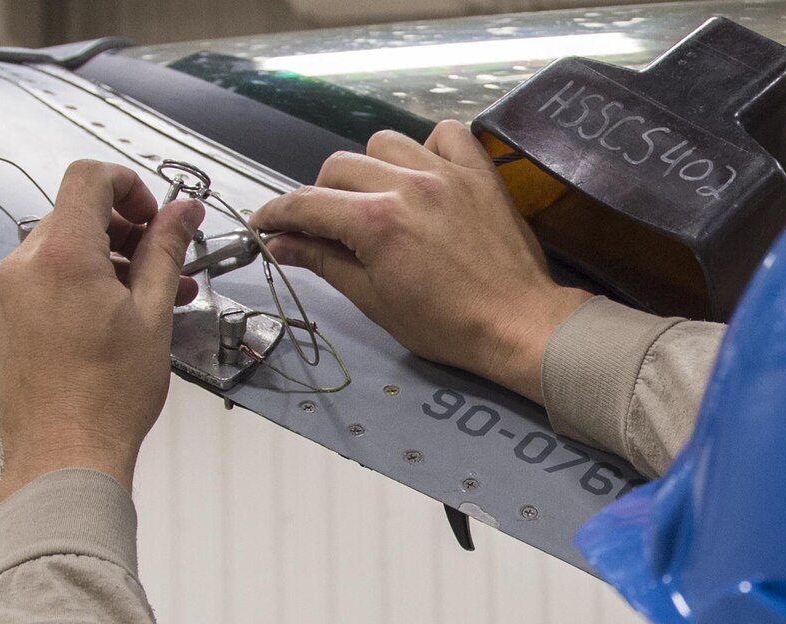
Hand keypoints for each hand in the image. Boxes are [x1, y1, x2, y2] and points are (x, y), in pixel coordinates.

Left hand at [0, 160, 203, 504]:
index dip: (130, 186)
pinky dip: (88, 282)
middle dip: (128, 229)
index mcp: (61, 252)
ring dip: (112, 259)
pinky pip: (52, 278)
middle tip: (166, 260)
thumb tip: (181, 214)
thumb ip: (165, 253)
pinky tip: (122, 316)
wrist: (64, 452)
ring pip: (66, 247)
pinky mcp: (12, 315)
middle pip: (78, 213)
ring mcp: (14, 290)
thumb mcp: (152, 314)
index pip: (89, 178)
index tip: (157, 216)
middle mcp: (27, 263)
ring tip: (154, 295)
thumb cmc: (105, 397)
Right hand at [251, 123, 590, 402]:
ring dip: (371, 167)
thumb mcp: (375, 300)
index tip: (267, 224)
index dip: (277, 214)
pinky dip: (429, 146)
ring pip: (385, 143)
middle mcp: (406, 185)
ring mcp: (446, 174)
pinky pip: (446, 134)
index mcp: (375, 221)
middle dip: (323, 196)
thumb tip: (281, 243)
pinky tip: (426, 174)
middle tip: (330, 226)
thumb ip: (325, 262)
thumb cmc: (447, 326)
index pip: (307, 203)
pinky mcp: (480, 174)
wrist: (518, 324)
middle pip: (339, 167)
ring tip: (380, 198)